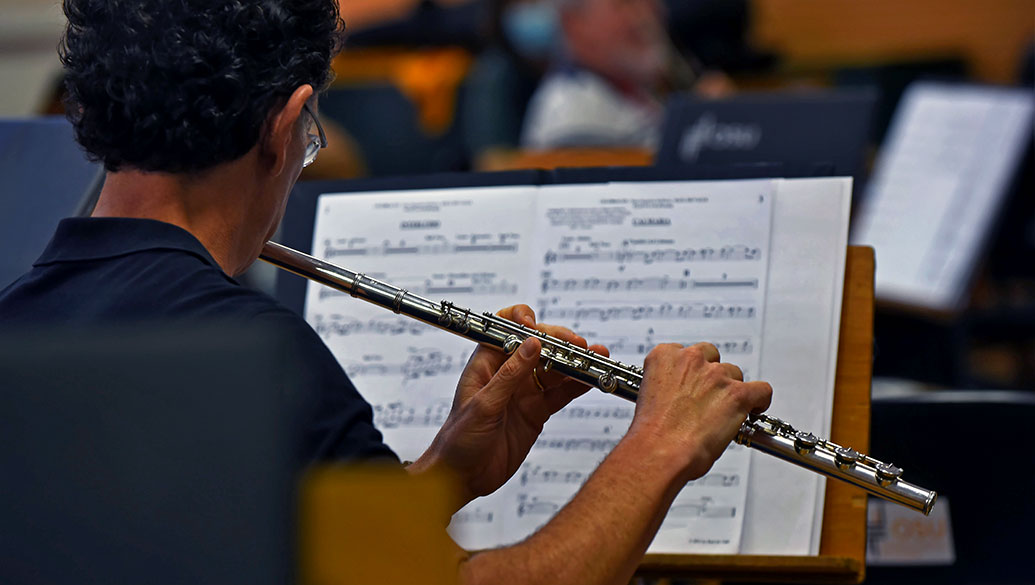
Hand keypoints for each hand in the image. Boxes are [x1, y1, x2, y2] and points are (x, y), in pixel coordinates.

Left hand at [412, 305, 608, 507]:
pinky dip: (577, 386)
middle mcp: (507, 373)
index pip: (506, 328)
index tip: (540, 328)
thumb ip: (510, 375)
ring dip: (575, 362)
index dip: (524, 320)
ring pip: (555, 368)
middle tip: (579, 347)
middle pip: (539, 346)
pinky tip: (592, 379)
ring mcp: (524, 391)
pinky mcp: (537, 411)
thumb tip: (533, 343)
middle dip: (560, 343)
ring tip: (596, 358)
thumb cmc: (458, 440)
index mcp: (487, 363)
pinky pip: (561, 393)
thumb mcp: (484, 405)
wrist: (462, 477)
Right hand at [627, 342, 771, 480]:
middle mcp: (691, 359)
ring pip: (735, 374)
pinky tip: (753, 410)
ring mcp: (716, 375)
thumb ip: (670, 387)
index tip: (693, 385)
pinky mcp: (738, 393)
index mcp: (665, 356)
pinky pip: (761, 390)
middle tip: (708, 400)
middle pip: (713, 359)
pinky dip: (760, 400)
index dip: (693, 372)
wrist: (660, 451)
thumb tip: (684, 396)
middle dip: (712, 378)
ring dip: (731, 391)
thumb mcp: (649, 397)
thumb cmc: (652, 433)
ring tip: (724, 414)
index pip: (687, 353)